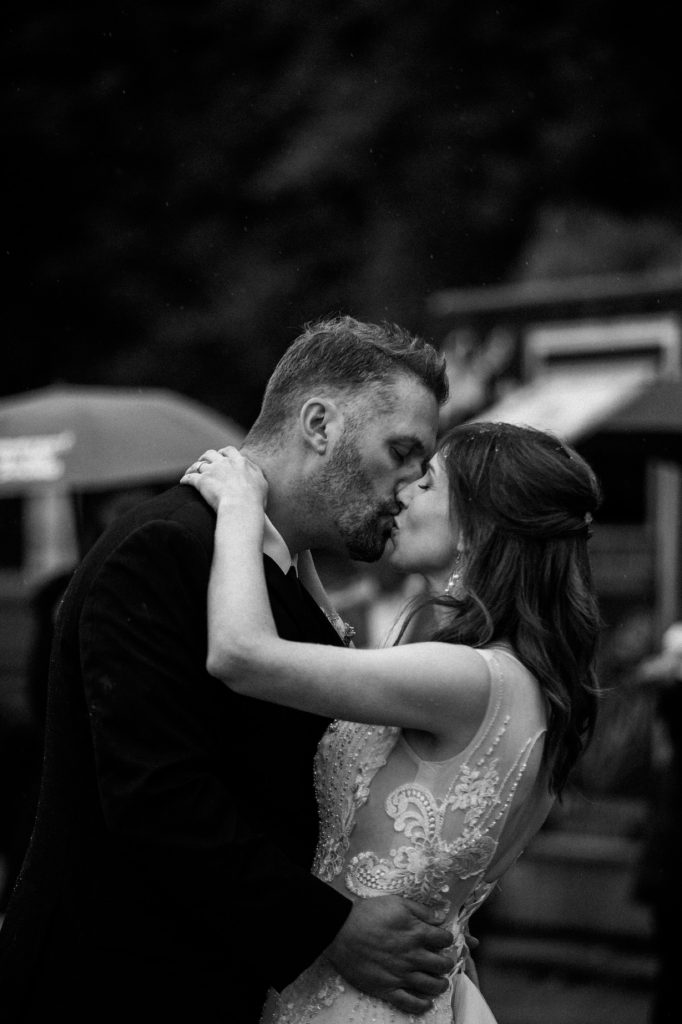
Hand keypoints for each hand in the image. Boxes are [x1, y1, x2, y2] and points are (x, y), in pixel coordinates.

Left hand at [180, 447, 267, 512]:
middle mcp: (224, 463)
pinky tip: (183, 482)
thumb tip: (252, 469)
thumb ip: (255, 472)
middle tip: (204, 462)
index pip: (230, 451)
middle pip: (211, 453)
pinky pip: (189, 477)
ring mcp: (211, 471)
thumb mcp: (262, 483)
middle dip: (206, 456)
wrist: (241, 507)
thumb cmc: (254, 500)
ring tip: (191, 471)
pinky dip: (185, 479)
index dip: (223, 452)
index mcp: (240, 462)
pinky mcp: (201, 481)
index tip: (221, 456)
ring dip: (194, 467)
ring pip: (198, 464)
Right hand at [325, 896, 454, 1015]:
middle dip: (447, 963)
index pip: (444, 939)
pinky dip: (422, 1005)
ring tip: (440, 982)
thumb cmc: (367, 914)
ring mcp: (401, 975)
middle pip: (442, 964)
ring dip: (440, 984)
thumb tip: (439, 917)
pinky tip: (426, 1002)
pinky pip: (411, 1004)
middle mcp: (413, 956)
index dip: (447, 939)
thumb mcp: (396, 902)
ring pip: (432, 986)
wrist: (341, 931)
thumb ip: (420, 910)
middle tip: (444, 962)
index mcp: (416, 933)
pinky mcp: (387, 989)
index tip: (444, 940)